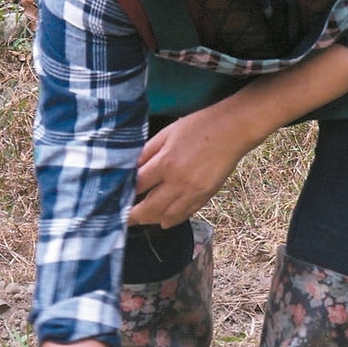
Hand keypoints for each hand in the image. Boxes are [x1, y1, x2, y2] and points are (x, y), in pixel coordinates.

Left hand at [129, 101, 255, 227]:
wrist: (233, 130)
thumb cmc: (198, 126)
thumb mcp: (167, 133)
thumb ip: (147, 151)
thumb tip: (130, 168)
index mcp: (165, 162)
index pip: (137, 186)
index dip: (124, 194)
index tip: (114, 198)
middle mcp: (178, 182)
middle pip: (149, 208)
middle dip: (133, 216)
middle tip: (122, 218)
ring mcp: (193, 192)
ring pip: (167, 216)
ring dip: (151, 220)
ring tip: (140, 219)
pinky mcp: (206, 196)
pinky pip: (185, 214)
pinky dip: (172, 219)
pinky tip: (163, 220)